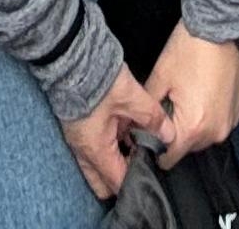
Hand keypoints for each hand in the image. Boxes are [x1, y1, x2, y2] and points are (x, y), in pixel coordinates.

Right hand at [57, 65, 165, 201]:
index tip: (152, 171)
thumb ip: (152, 118)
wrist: (70, 54)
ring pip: (97, 165)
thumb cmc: (95, 77)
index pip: (118, 182)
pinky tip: (124, 128)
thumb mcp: (131, 97)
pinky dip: (110, 144)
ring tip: (135, 141)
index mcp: (95, 150)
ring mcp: (78, 139)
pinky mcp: (78, 126)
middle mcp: (83, 150)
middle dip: (123, 176)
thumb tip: (168, 134)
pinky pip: (94, 147)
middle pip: (103, 182)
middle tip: (142, 159)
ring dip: (116, 158)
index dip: (137, 180)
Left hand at [145, 26, 238, 159]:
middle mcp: (215, 132)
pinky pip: (217, 124)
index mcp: (193, 127)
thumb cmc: (190, 48)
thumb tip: (135, 127)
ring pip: (202, 137)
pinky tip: (201, 93)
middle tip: (166, 107)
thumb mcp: (160, 77)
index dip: (154, 147)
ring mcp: (230, 123)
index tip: (147, 133)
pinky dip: (208, 115)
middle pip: (186, 148)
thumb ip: (147, 110)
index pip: (168, 158)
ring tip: (185, 97)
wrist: (222, 25)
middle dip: (174, 133)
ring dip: (192, 125)